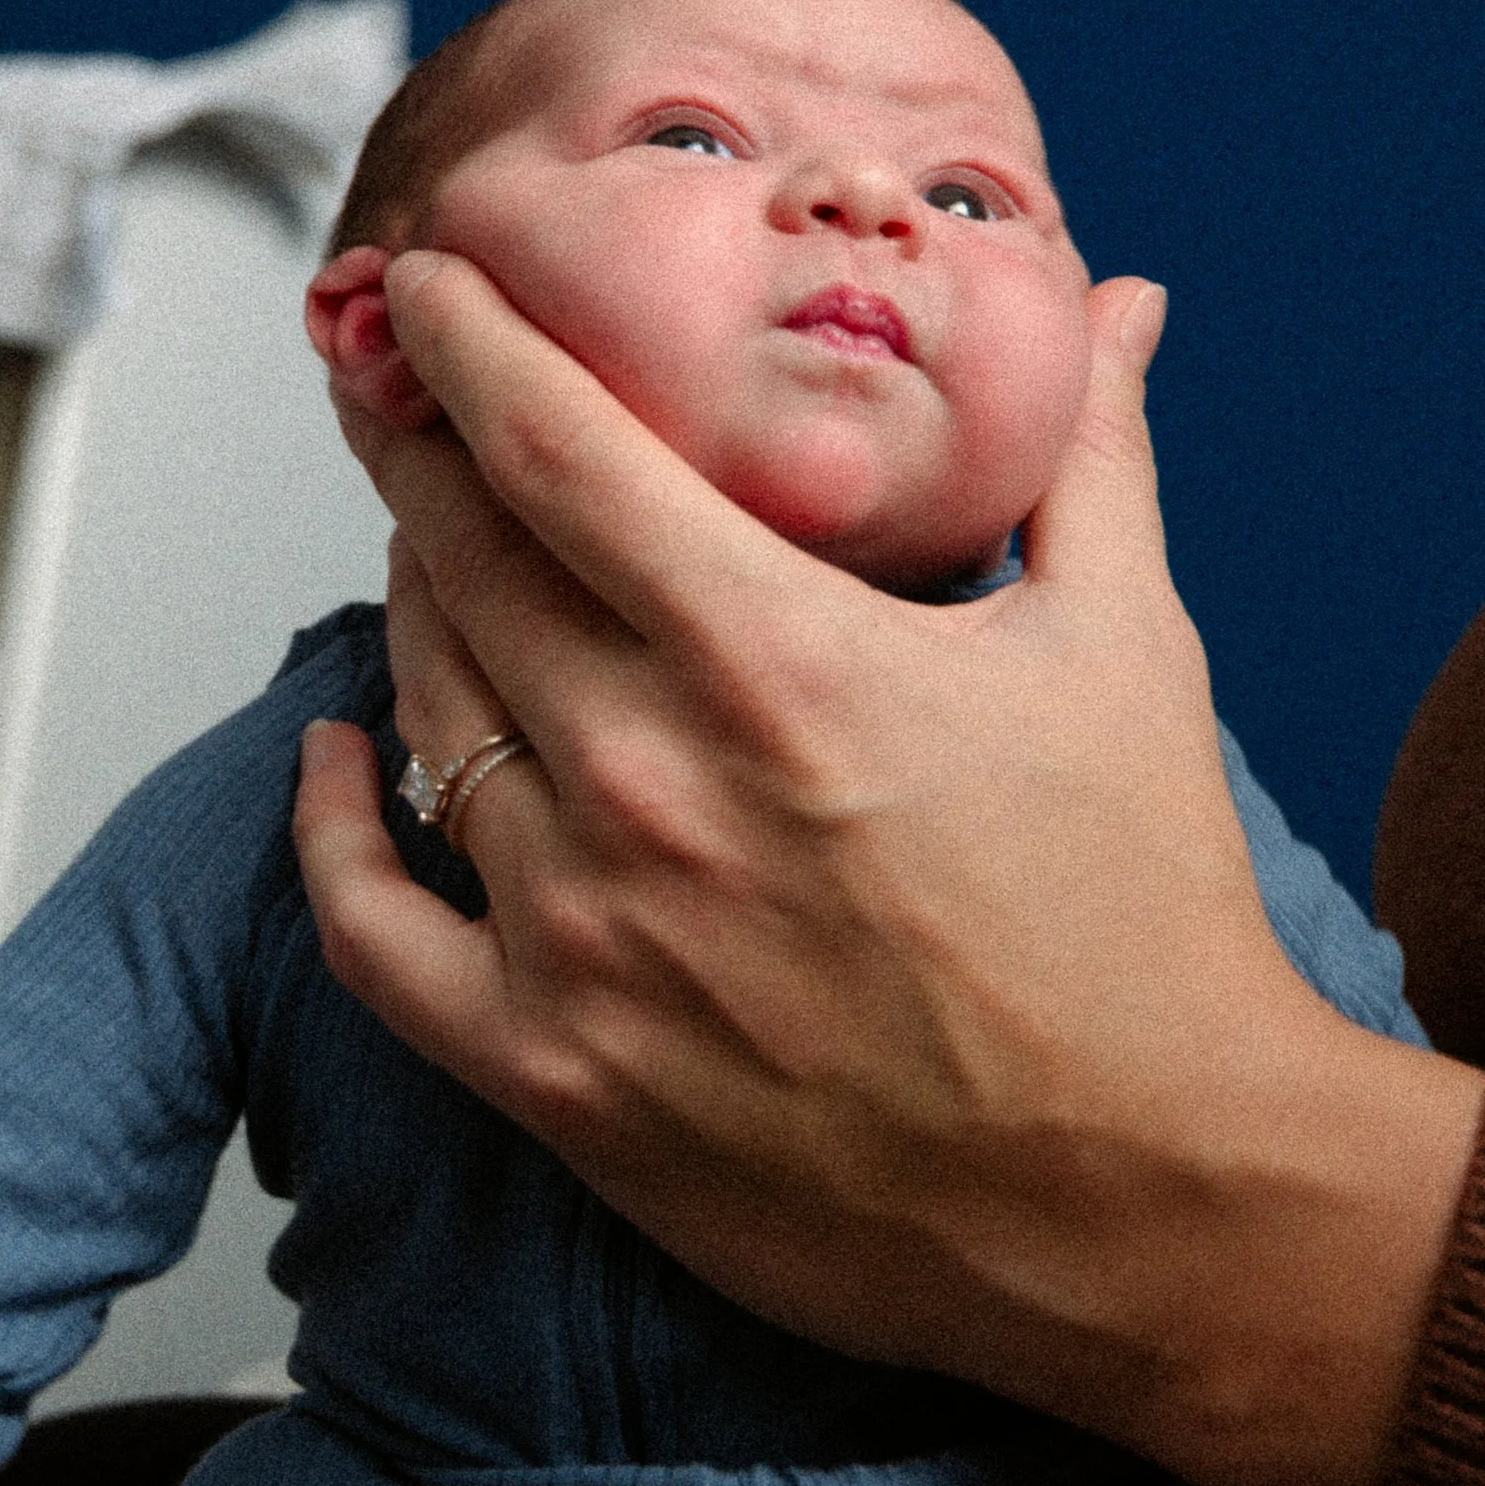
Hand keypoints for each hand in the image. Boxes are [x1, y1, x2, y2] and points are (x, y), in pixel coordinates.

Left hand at [294, 254, 1482, 1485]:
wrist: (1152, 1201)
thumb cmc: (1141, 925)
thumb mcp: (1127, 647)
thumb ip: (1085, 455)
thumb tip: (1117, 305)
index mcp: (775, 656)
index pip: (554, 448)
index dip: (469, 344)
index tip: (427, 285)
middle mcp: (650, 780)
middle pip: (460, 558)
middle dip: (418, 452)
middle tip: (406, 397)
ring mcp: (586, 933)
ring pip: (423, 710)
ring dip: (410, 606)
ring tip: (433, 550)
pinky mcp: (554, 1072)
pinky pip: (371, 925)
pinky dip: (332, 826)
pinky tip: (342, 753)